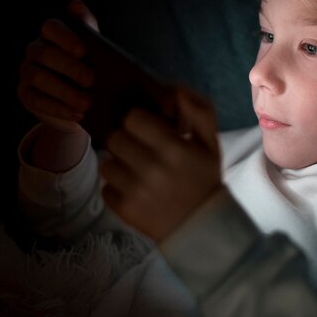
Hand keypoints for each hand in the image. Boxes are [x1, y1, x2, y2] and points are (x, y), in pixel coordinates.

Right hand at [17, 0, 96, 133]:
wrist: (84, 106)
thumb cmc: (91, 71)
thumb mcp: (95, 54)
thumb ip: (90, 31)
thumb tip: (77, 5)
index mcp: (52, 35)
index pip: (51, 27)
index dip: (65, 37)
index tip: (83, 50)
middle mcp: (35, 50)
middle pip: (45, 54)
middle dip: (69, 67)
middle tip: (91, 80)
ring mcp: (27, 72)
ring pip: (39, 78)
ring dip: (65, 92)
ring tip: (87, 103)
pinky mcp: (25, 94)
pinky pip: (37, 100)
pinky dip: (59, 108)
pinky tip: (78, 114)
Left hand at [101, 86, 221, 240]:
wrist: (203, 226)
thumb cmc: (204, 178)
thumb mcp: (211, 143)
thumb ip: (200, 111)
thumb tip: (176, 90)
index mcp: (175, 148)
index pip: (133, 118)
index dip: (139, 121)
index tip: (149, 130)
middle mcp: (154, 169)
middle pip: (115, 138)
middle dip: (126, 141)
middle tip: (140, 150)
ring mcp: (137, 192)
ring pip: (107, 163)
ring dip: (120, 165)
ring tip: (138, 171)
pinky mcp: (126, 210)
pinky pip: (106, 188)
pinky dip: (117, 188)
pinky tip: (135, 190)